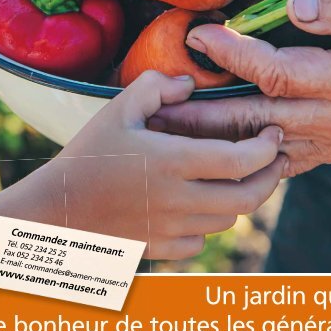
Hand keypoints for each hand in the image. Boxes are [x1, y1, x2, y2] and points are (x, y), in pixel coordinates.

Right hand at [0, 71, 284, 259]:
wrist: (55, 210)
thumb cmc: (87, 154)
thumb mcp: (119, 108)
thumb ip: (157, 86)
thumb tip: (189, 84)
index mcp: (173, 161)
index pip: (241, 161)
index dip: (266, 149)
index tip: (273, 134)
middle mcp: (179, 199)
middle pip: (247, 198)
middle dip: (270, 178)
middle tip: (275, 160)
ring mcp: (171, 228)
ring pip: (228, 219)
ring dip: (242, 198)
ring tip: (243, 177)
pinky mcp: (160, 246)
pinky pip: (201, 239)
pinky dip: (211, 221)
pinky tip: (203, 203)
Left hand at [152, 0, 330, 176]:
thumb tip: (295, 7)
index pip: (278, 72)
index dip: (232, 55)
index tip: (196, 34)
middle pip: (257, 120)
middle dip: (202, 114)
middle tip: (156, 107)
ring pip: (263, 145)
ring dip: (215, 139)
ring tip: (171, 131)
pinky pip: (284, 160)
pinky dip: (246, 154)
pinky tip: (214, 149)